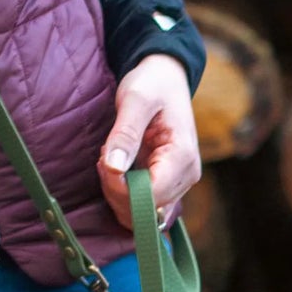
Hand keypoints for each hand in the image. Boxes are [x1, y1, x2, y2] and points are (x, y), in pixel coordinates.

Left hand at [99, 53, 200, 230]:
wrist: (166, 78)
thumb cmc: (152, 84)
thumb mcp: (135, 99)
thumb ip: (125, 134)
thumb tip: (114, 168)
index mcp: (183, 157)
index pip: (151, 196)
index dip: (121, 189)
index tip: (104, 162)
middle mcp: (187, 176)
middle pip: (148, 209)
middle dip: (118, 189)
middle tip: (106, 154)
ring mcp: (180, 183)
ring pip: (145, 213)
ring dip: (119, 193)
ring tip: (112, 159)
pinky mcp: (170, 185)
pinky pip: (145, 205)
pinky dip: (125, 194)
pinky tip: (118, 169)